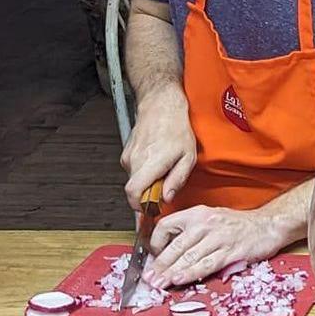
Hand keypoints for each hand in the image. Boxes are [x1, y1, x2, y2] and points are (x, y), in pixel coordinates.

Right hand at [121, 87, 196, 214]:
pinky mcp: (126, 153)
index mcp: (151, 163)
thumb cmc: (176, 128)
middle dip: (149, 194)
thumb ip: (177, 180)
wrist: (161, 106)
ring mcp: (128, 156)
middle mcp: (136, 160)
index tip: (150, 209)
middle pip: (135, 190)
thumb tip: (167, 198)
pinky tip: (156, 159)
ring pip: (135, 180)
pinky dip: (144, 171)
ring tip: (163, 166)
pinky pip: (134, 170)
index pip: (133, 193)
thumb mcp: (188, 157)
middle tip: (165, 184)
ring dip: (148, 180)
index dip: (139, 207)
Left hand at [142, 205, 287, 289]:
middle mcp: (207, 223)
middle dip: (160, 265)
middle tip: (149, 278)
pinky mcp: (231, 251)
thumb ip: (191, 233)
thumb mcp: (211, 219)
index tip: (152, 257)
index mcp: (198, 214)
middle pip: (176, 246)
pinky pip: (207, 264)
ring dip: (171, 273)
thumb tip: (168, 253)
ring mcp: (220, 237)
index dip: (155, 243)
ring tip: (159, 283)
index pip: (167, 226)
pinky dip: (191, 273)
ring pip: (189, 257)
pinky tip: (180, 280)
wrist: (268, 225)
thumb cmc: (238, 225)